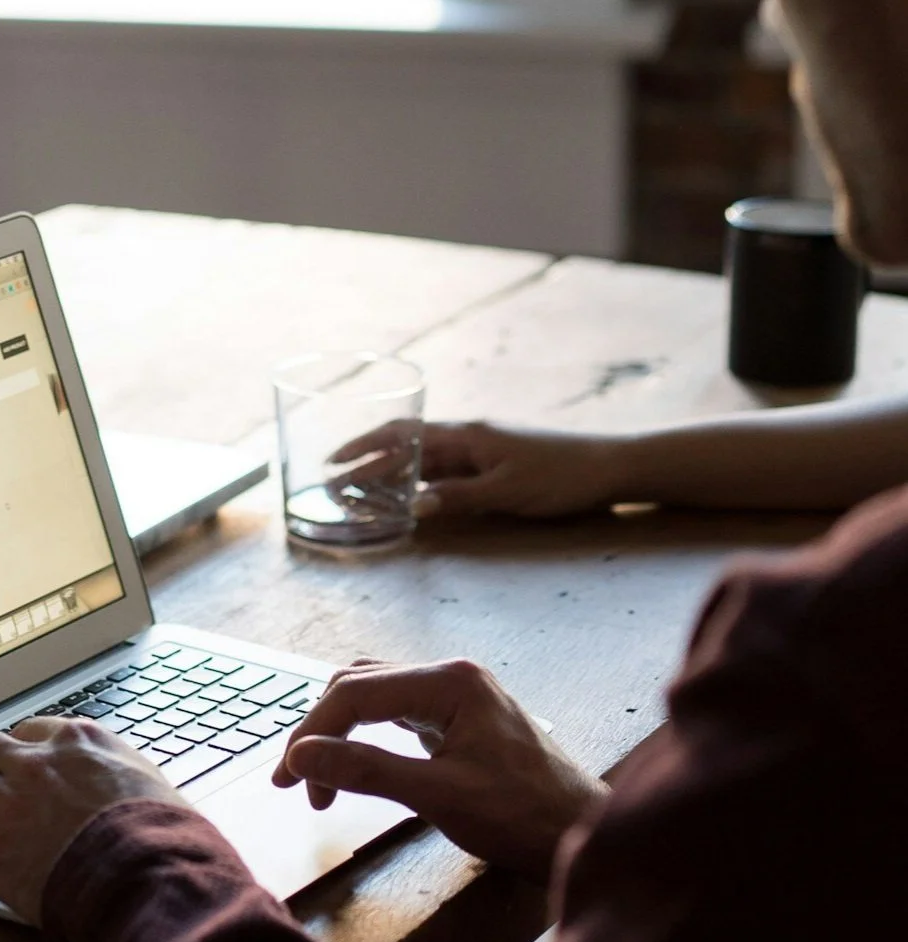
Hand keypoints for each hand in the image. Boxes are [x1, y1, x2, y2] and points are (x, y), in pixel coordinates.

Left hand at [0, 717, 185, 922]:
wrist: (144, 876)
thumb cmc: (160, 835)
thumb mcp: (151, 782)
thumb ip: (123, 774)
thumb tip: (127, 785)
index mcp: (79, 742)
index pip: (30, 730)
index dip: (21, 753)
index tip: (19, 772)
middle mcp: (38, 762)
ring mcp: (9, 800)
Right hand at [272, 659, 604, 878]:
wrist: (584, 834)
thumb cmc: (524, 817)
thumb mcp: (439, 796)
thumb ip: (367, 770)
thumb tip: (301, 756)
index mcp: (449, 682)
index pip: (355, 692)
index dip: (312, 733)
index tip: (288, 779)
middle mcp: (451, 675)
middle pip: (360, 684)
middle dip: (321, 731)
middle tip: (296, 784)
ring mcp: (457, 694)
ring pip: (375, 696)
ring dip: (341, 732)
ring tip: (320, 781)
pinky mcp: (460, 718)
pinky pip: (397, 712)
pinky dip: (367, 736)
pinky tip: (357, 764)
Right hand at [339, 421, 625, 519]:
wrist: (608, 467)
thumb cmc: (560, 477)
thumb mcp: (507, 492)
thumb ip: (459, 497)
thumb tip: (413, 506)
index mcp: (466, 435)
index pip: (403, 436)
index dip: (364, 447)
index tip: (333, 462)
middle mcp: (468, 437)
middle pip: (407, 446)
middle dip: (368, 461)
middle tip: (334, 482)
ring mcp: (480, 450)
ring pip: (424, 459)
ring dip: (391, 473)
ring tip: (360, 492)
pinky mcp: (494, 464)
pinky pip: (445, 471)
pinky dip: (420, 482)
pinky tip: (409, 497)